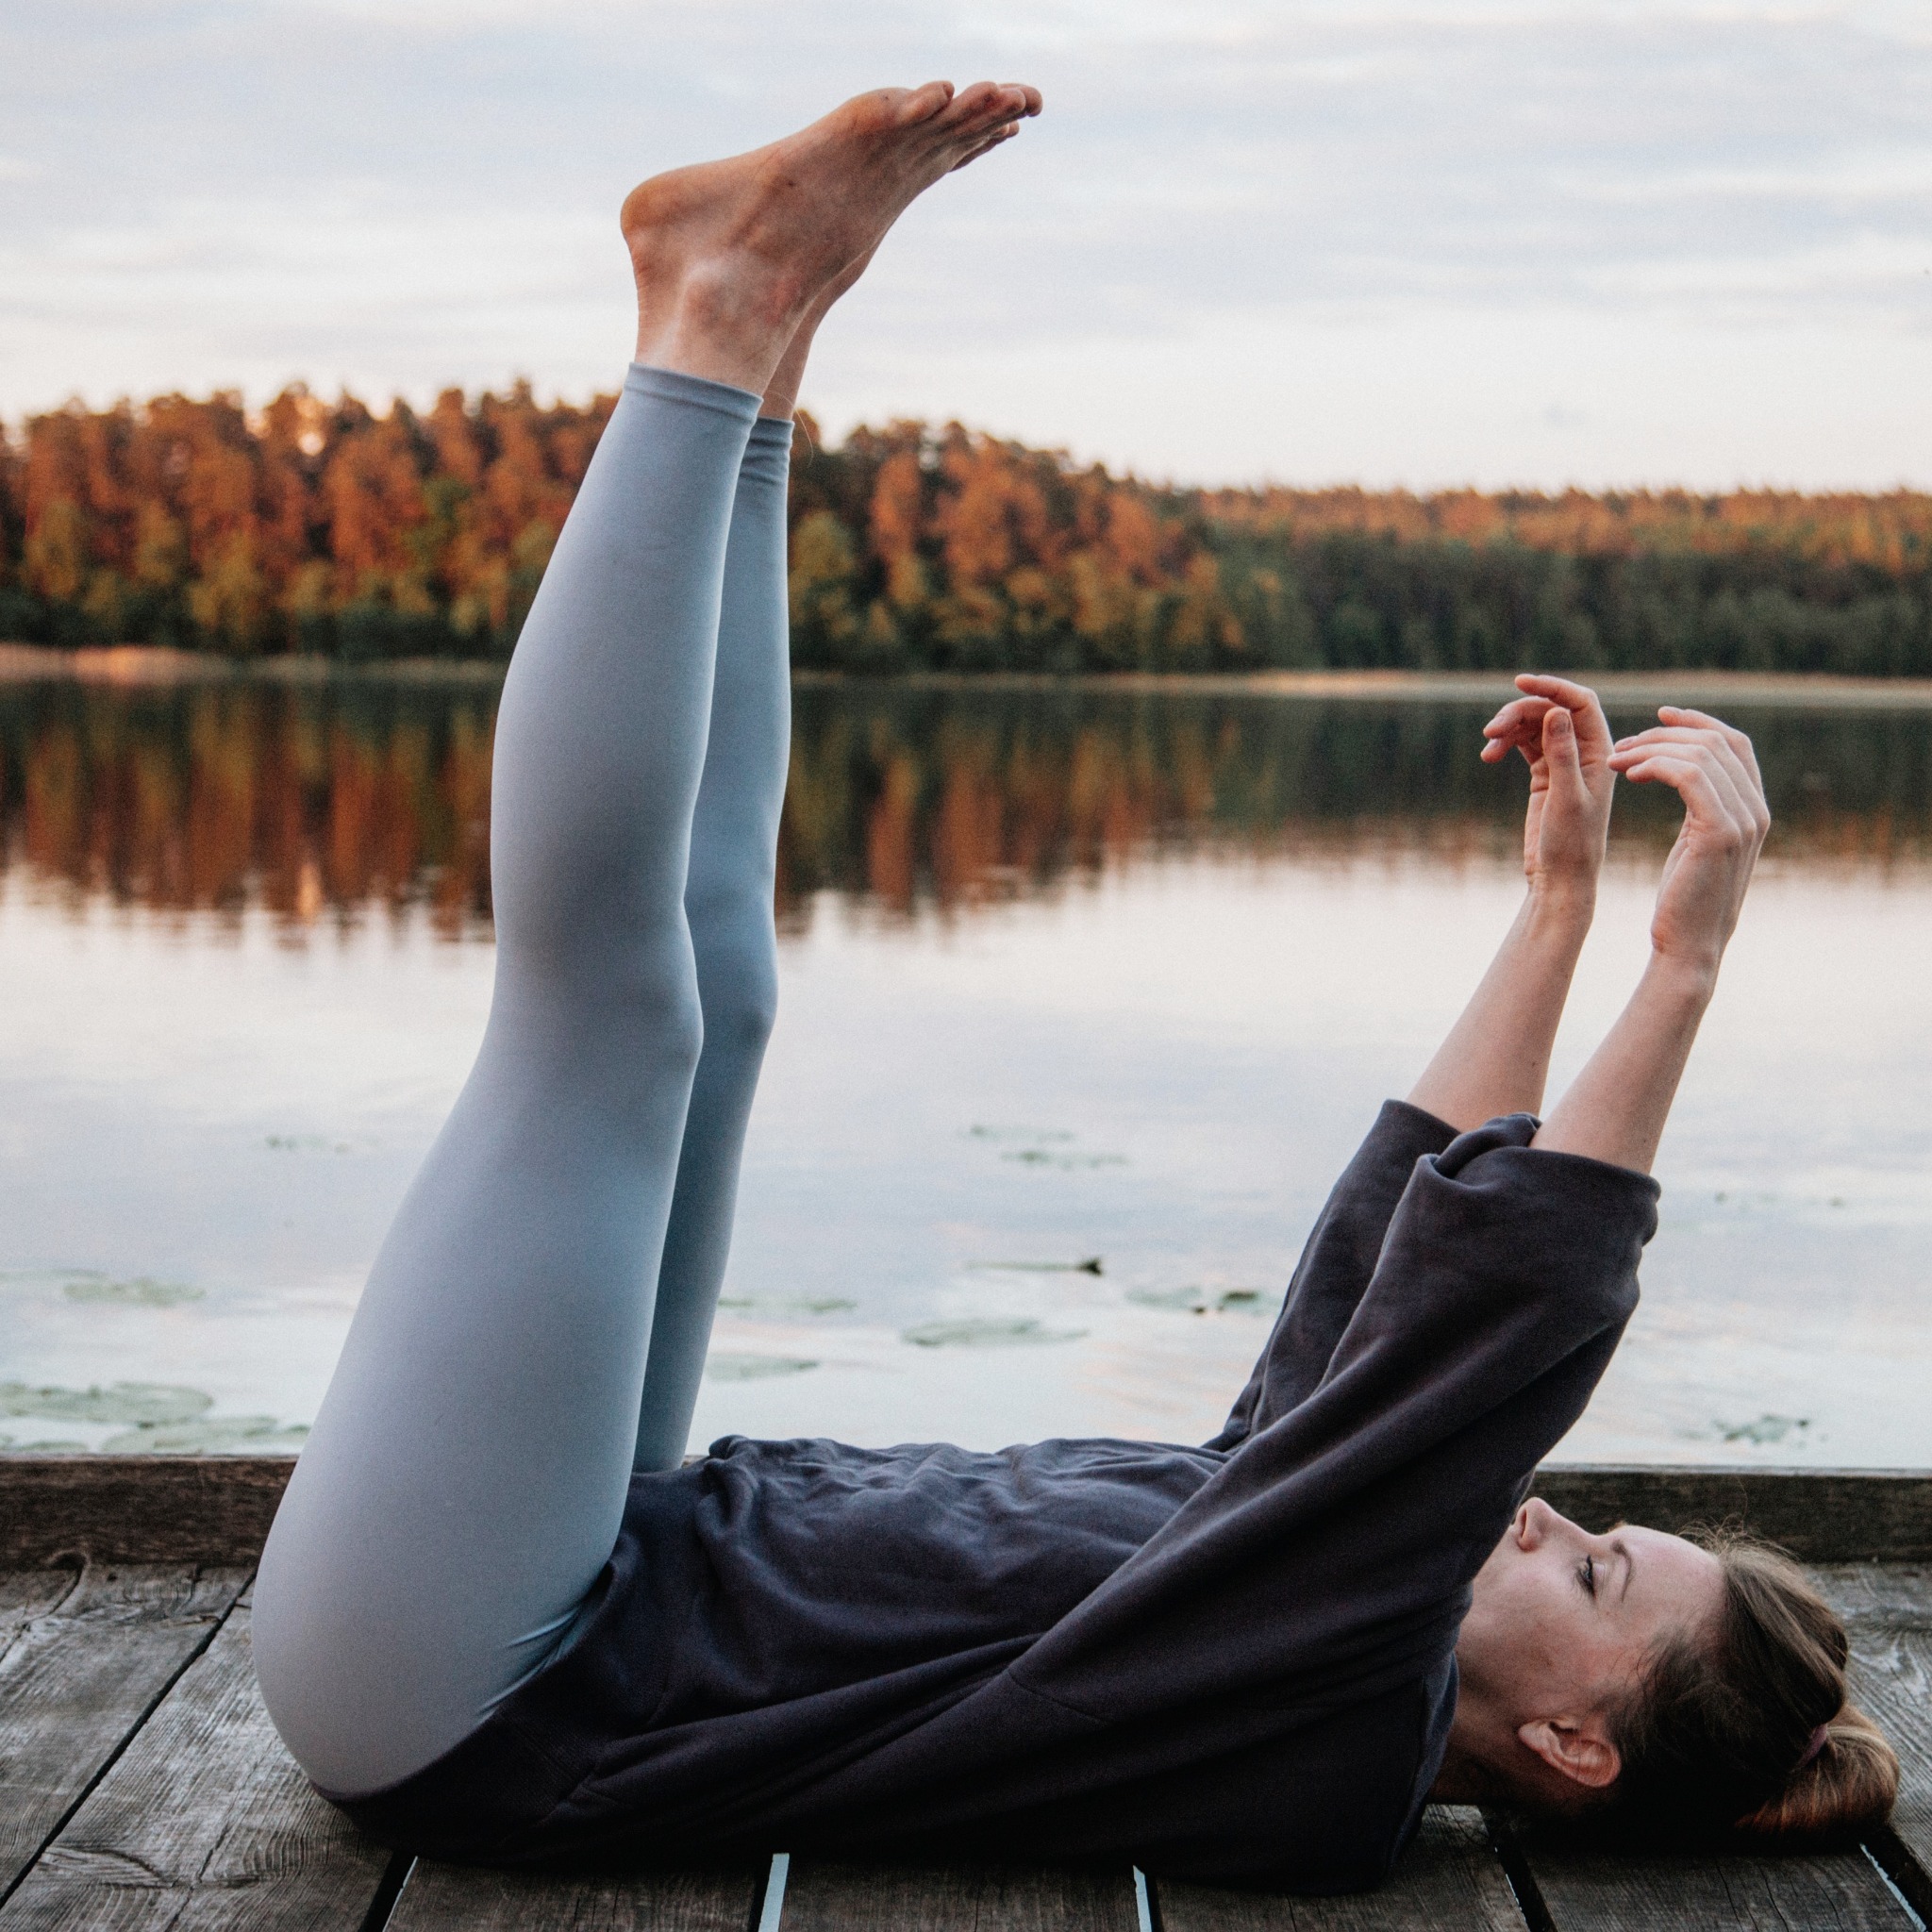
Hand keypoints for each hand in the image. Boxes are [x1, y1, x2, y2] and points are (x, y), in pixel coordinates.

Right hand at [1481, 675, 1615, 904]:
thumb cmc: (1571, 844)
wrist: (1561, 879)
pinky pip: (1523, 744)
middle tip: (1490, 730)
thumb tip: (1555, 710)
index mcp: (1602, 752)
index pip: (1580, 703)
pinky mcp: (1545, 775)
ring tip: (1487, 746)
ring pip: (1534, 725)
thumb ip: (1561, 753)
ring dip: (1508, 728)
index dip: (1552, 687)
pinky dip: (1505, 744)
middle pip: (1550, 710)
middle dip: (1519, 712)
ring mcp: (1564, 762)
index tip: (1519, 682)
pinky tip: (1488, 757)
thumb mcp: (1567, 797)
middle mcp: (1585, 752)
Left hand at [1608, 708, 1769, 971]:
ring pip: (1700, 753)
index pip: (1735, 744)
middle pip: (1717, 741)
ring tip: (1616, 761)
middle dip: (1666, 733)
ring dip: (1652, 749)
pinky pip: (1690, 775)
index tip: (1660, 715)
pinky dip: (1657, 765)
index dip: (1699, 721)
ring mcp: (1743, 820)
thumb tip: (1691, 779)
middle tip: (1623, 745)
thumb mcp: (1698, 844)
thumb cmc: (1684, 900)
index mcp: (1754, 809)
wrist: (1689, 946)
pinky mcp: (1720, 832)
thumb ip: (1705, 808)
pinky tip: (1630, 775)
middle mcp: (1756, 810)